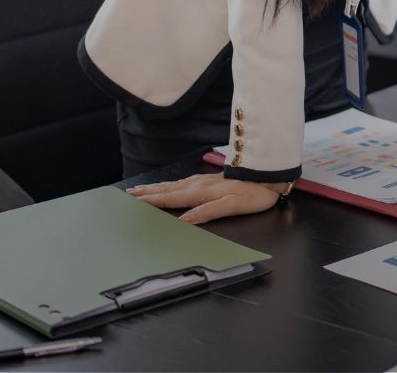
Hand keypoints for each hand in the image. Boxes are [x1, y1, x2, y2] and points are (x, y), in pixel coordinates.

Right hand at [127, 173, 281, 223]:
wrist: (269, 176)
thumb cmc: (253, 194)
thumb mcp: (231, 206)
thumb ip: (206, 212)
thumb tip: (182, 221)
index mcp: (200, 193)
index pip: (169, 198)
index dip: (150, 200)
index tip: (131, 200)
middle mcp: (198, 185)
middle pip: (167, 189)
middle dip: (146, 192)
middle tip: (127, 194)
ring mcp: (203, 180)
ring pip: (173, 185)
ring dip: (155, 187)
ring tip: (140, 189)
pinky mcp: (210, 179)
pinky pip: (182, 183)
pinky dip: (169, 185)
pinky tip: (169, 186)